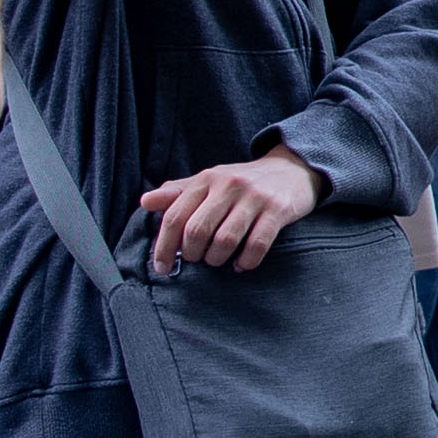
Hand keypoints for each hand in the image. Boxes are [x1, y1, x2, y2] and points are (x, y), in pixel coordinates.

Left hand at [134, 147, 323, 272]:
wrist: (292, 169)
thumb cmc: (243, 182)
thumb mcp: (209, 181)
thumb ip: (177, 192)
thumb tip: (145, 202)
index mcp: (206, 179)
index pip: (175, 216)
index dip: (164, 247)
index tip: (162, 268)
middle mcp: (228, 185)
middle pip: (197, 231)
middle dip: (193, 254)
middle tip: (199, 259)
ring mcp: (255, 197)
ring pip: (225, 241)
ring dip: (217, 260)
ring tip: (219, 260)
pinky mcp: (278, 210)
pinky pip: (257, 245)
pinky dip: (246, 262)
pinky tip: (242, 264)